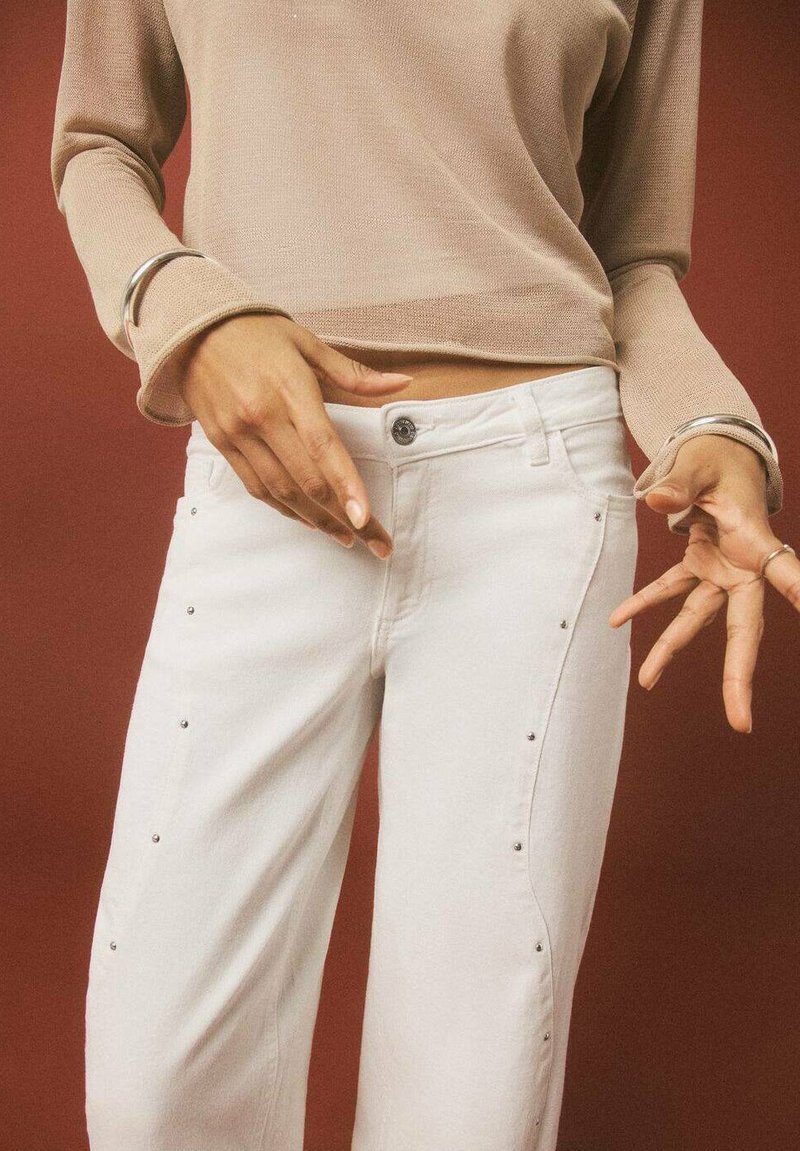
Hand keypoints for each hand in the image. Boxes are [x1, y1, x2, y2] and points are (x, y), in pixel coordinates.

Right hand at [175, 312, 414, 556]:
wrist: (192, 329)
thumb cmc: (257, 333)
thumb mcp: (307, 342)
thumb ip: (354, 373)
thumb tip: (402, 383)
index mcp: (289, 388)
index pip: (323, 446)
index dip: (346, 485)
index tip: (366, 518)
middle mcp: (262, 416)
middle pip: (307, 480)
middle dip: (344, 516)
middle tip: (375, 541)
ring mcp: (239, 434)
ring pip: (283, 491)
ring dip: (318, 520)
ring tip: (347, 538)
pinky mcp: (222, 445)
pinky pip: (257, 487)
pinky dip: (285, 508)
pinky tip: (309, 520)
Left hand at [608, 433, 797, 732]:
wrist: (720, 455)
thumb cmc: (720, 461)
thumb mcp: (700, 465)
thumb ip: (681, 485)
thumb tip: (653, 501)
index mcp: (756, 543)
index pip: (787, 577)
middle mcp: (743, 567)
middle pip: (743, 629)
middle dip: (738, 675)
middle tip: (740, 722)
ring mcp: (721, 570)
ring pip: (697, 618)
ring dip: (669, 647)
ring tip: (645, 680)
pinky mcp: (699, 565)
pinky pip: (669, 589)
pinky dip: (642, 602)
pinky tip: (617, 619)